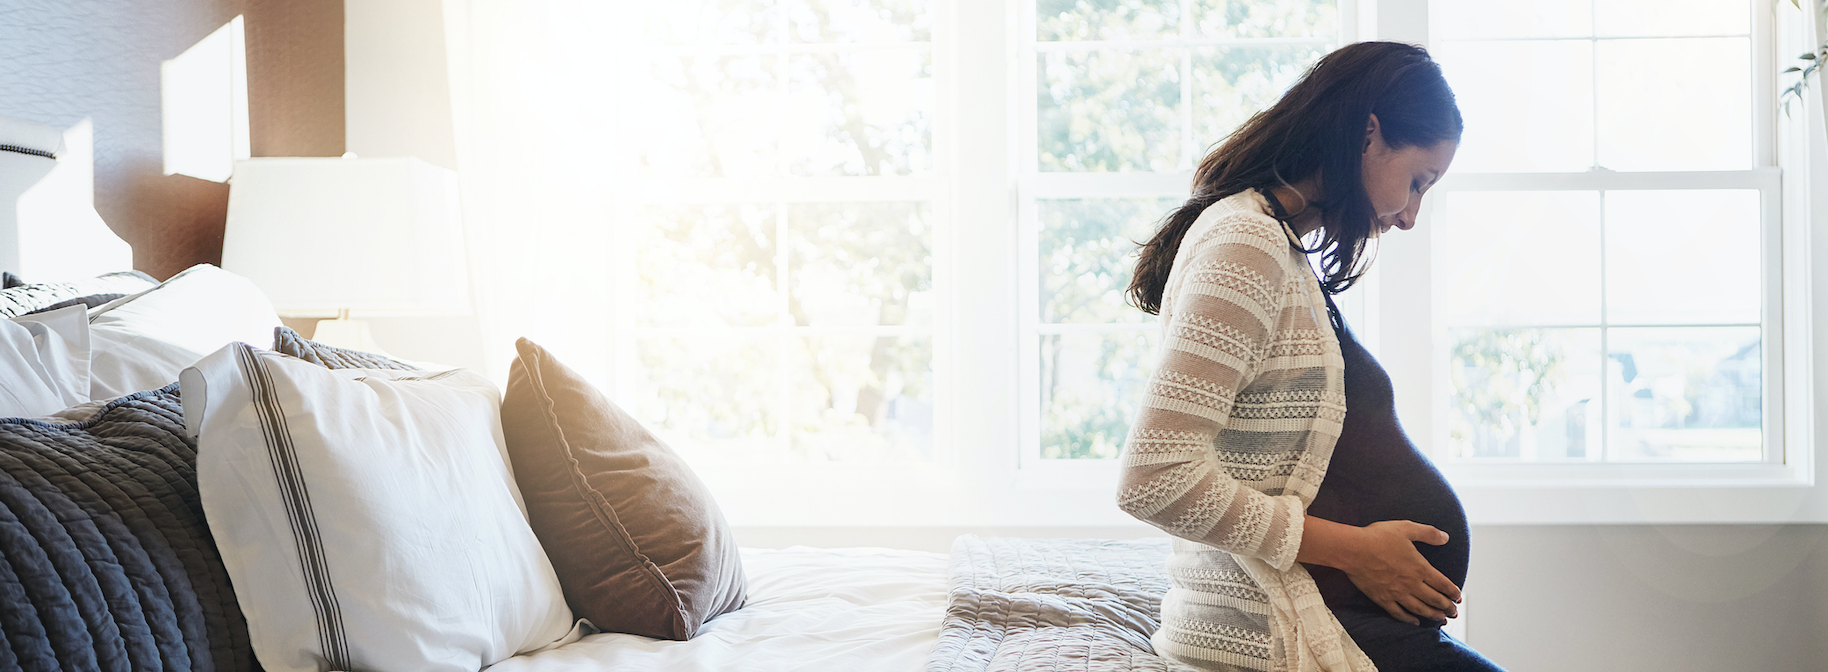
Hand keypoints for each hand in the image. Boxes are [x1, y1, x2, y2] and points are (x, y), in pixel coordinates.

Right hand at [1340, 521, 1460, 625]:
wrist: (1353, 550)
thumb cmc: (1378, 537)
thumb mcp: (1406, 528)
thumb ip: (1427, 533)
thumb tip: (1445, 537)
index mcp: (1419, 568)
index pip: (1442, 584)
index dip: (1453, 592)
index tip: (1458, 598)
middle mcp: (1411, 584)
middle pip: (1434, 599)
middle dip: (1447, 607)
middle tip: (1454, 612)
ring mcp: (1397, 593)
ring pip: (1420, 609)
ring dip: (1433, 615)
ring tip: (1441, 619)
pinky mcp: (1382, 599)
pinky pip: (1399, 613)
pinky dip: (1409, 619)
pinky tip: (1415, 622)